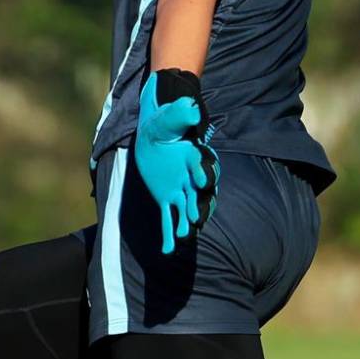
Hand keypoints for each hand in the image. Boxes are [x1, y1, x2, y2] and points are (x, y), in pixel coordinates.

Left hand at [132, 69, 218, 253]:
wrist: (155, 133)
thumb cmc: (163, 123)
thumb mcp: (168, 118)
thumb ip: (180, 114)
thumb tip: (191, 108)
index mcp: (195, 157)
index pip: (204, 167)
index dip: (203, 174)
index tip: (200, 181)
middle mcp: (192, 176)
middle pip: (200, 194)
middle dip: (199, 205)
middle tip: (195, 217)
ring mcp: (181, 190)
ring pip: (187, 209)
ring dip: (186, 222)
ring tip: (184, 234)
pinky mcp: (168, 198)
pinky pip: (169, 217)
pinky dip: (169, 234)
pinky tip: (168, 250)